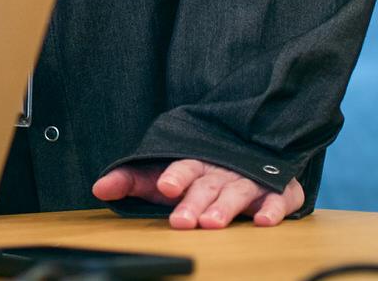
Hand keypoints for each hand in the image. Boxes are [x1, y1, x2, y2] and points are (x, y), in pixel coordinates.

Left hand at [92, 159, 304, 228]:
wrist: (252, 153)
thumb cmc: (199, 174)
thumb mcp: (162, 176)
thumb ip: (132, 180)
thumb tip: (99, 188)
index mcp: (195, 163)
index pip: (182, 167)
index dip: (175, 176)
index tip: (165, 186)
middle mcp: (222, 169)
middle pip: (207, 185)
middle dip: (195, 202)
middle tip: (183, 221)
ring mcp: (250, 179)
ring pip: (238, 192)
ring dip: (226, 207)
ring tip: (212, 224)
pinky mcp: (278, 191)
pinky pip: (277, 199)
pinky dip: (272, 209)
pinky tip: (262, 221)